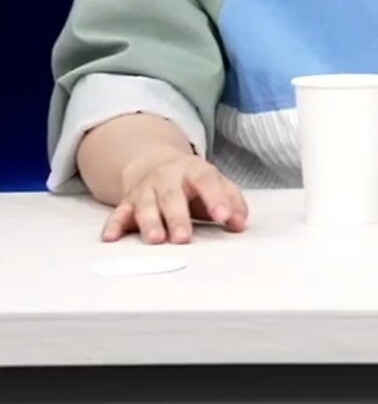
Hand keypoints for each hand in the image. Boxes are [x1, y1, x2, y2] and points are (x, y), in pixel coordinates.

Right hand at [104, 153, 248, 244]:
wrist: (154, 163)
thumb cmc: (193, 182)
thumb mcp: (217, 184)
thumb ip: (232, 202)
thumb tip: (240, 225)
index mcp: (195, 170)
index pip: (207, 181)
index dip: (216, 198)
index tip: (223, 217)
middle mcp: (167, 178)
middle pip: (172, 196)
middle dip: (178, 218)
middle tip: (184, 238)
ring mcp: (145, 189)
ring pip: (145, 206)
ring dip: (149, 223)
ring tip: (156, 240)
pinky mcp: (127, 202)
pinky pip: (118, 214)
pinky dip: (113, 226)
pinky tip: (110, 238)